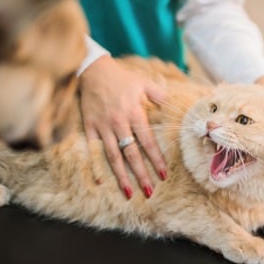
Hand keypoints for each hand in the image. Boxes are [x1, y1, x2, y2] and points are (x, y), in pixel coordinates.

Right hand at [79, 55, 166, 197]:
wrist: (93, 70)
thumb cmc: (121, 78)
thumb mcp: (143, 83)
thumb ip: (160, 96)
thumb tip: (173, 106)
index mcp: (134, 113)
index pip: (147, 141)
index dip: (156, 159)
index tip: (163, 175)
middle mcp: (119, 122)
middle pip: (131, 154)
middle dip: (141, 174)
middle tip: (149, 192)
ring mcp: (103, 126)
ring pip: (113, 156)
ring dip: (121, 176)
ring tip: (129, 193)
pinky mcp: (90, 126)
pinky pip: (93, 149)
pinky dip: (96, 165)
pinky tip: (101, 181)